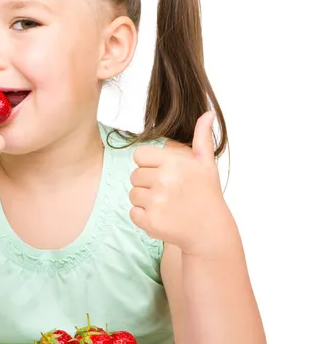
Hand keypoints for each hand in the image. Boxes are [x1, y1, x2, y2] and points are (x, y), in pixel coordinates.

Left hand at [129, 111, 228, 254]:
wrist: (210, 230)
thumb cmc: (206, 194)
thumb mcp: (206, 164)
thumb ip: (201, 138)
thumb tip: (207, 114)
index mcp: (173, 162)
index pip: (139, 155)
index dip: (148, 165)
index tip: (163, 173)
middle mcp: (164, 180)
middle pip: (134, 176)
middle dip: (147, 183)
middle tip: (167, 192)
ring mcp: (156, 201)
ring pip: (133, 195)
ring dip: (145, 200)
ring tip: (165, 204)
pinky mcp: (150, 221)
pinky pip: (133, 213)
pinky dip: (143, 216)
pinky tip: (162, 216)